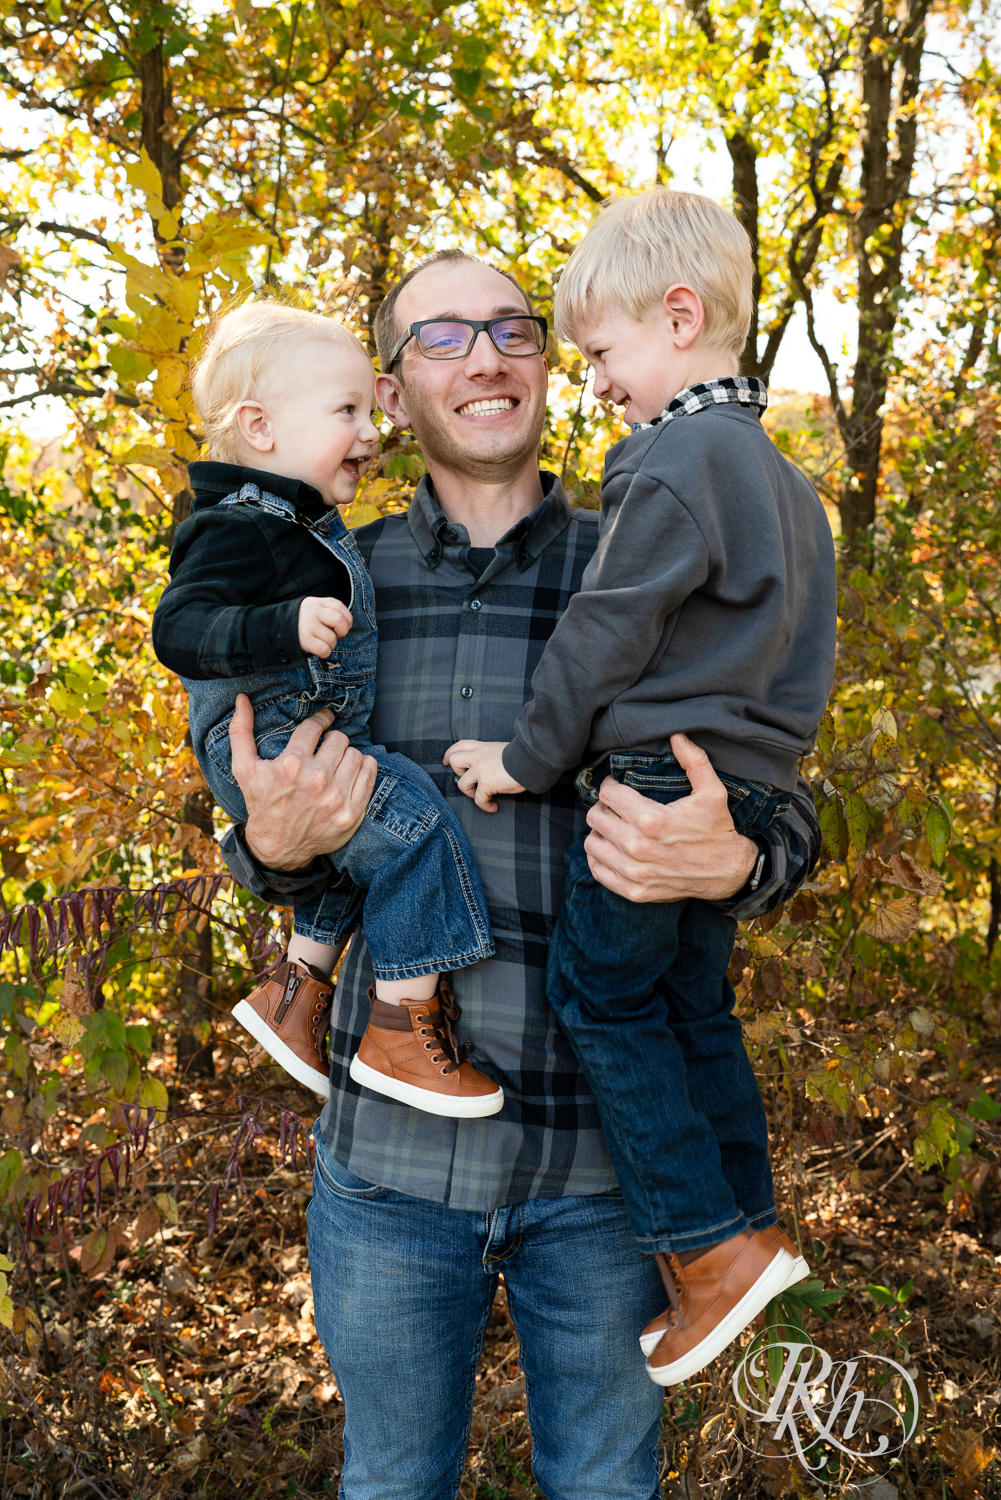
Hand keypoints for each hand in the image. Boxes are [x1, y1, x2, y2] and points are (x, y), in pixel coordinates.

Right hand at [229, 693, 376, 868]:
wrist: (278, 847)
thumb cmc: (261, 802)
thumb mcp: (244, 768)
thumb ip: (240, 730)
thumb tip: (242, 698)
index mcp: (290, 766)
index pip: (316, 727)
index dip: (319, 721)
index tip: (323, 721)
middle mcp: (315, 781)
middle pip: (339, 739)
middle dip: (331, 741)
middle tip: (325, 750)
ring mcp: (336, 799)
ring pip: (356, 754)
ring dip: (346, 755)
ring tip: (335, 763)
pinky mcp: (351, 813)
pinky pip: (370, 773)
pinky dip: (363, 768)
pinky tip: (349, 772)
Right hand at [298, 596, 352, 656]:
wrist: (277, 630)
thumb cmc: (302, 622)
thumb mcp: (313, 611)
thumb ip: (329, 612)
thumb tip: (347, 625)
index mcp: (316, 603)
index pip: (339, 606)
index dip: (347, 618)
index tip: (346, 624)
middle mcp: (312, 612)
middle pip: (338, 620)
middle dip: (342, 631)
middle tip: (337, 635)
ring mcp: (308, 626)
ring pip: (332, 638)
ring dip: (331, 644)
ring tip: (323, 642)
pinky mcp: (305, 640)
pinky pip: (324, 649)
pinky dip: (325, 652)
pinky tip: (319, 649)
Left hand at [444, 739, 524, 812]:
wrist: (532, 759)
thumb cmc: (524, 756)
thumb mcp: (504, 751)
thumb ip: (493, 757)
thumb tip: (491, 770)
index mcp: (484, 747)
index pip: (460, 745)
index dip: (450, 753)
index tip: (446, 761)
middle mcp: (479, 756)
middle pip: (454, 761)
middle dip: (458, 773)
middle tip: (469, 781)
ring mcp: (480, 770)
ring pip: (461, 784)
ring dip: (470, 793)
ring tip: (483, 797)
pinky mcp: (487, 783)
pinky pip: (478, 799)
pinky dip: (485, 806)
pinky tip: (494, 807)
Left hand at [583, 734, 757, 901]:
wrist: (728, 872)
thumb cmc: (717, 829)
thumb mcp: (712, 791)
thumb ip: (694, 761)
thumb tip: (676, 735)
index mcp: (652, 820)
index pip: (609, 794)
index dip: (611, 785)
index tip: (618, 786)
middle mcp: (638, 847)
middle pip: (596, 817)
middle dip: (603, 806)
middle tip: (615, 806)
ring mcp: (634, 872)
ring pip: (592, 843)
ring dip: (599, 832)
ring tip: (613, 826)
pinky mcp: (634, 891)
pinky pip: (599, 871)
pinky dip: (600, 858)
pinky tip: (612, 848)